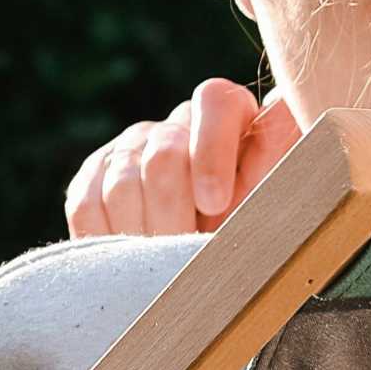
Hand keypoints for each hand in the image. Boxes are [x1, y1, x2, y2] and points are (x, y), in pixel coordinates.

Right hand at [65, 80, 300, 238]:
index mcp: (226, 116)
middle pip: (163, 153)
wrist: (194, 269)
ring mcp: (129, 146)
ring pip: (122, 184)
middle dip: (173, 213)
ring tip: (159, 260)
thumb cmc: (242, 234)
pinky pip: (85, 204)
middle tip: (182, 249)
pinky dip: (106, 237)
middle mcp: (175, 124)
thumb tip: (284, 103)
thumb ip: (276, 154)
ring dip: (141, 234)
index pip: (215, 100)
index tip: (214, 205)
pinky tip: (129, 254)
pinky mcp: (92, 176)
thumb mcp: (268, 201)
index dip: (212, 153)